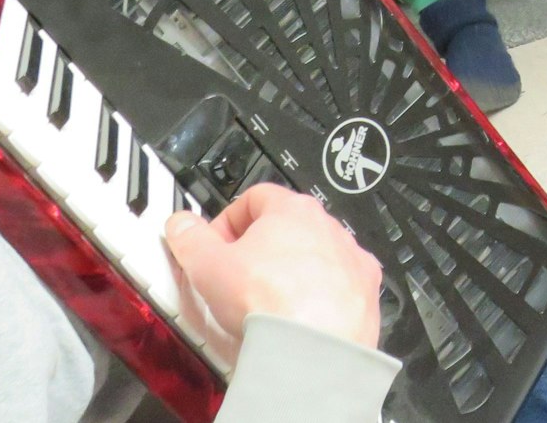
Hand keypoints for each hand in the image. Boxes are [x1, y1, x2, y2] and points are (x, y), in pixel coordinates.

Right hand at [164, 183, 384, 349]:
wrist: (312, 350)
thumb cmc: (268, 302)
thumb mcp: (207, 265)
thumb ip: (189, 238)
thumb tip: (181, 224)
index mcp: (294, 210)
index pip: (255, 197)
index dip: (227, 221)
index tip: (213, 245)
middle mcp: (331, 229)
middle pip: (287, 228)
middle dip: (258, 249)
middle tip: (234, 277)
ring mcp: (352, 261)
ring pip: (315, 257)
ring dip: (290, 273)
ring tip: (265, 303)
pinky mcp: (365, 293)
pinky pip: (337, 287)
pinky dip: (318, 298)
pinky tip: (297, 319)